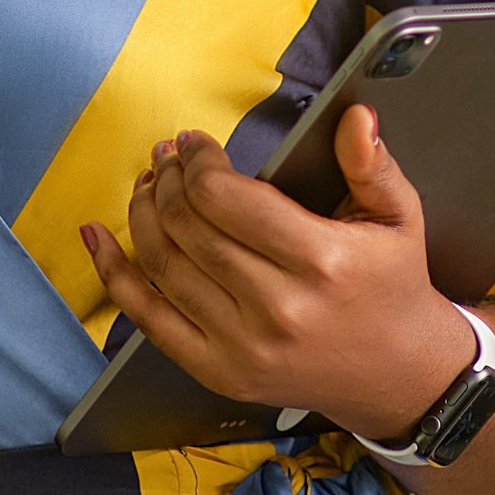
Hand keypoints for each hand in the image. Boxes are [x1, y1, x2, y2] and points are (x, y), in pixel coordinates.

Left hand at [80, 105, 473, 441]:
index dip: (197, 161)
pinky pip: (147, 318)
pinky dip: (112, 273)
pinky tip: (95, 236)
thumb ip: (372, 163)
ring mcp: (241, 346)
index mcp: (320, 261)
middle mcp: (276, 308)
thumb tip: (354, 117)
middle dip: (167, 179)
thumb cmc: (393, 286)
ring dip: (142, 213)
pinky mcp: (218, 371)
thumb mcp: (399, 218)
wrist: (399, 377)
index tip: (194, 143)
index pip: (224, 198)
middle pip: (186, 226)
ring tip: (148, 184)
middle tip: (167, 157)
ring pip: (161, 264)